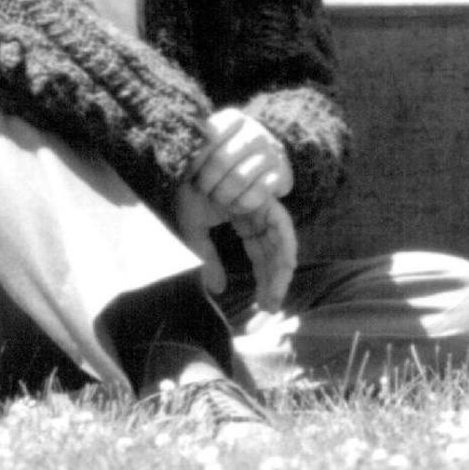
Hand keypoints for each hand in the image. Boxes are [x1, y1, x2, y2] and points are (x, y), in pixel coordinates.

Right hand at [173, 182, 296, 313]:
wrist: (184, 161)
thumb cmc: (187, 191)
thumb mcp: (195, 231)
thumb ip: (207, 258)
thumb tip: (219, 290)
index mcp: (246, 221)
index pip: (262, 256)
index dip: (265, 281)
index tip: (264, 306)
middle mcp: (258, 214)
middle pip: (274, 252)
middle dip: (276, 281)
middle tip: (271, 308)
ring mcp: (264, 205)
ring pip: (282, 242)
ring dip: (281, 270)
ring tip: (275, 295)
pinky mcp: (266, 198)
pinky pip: (281, 226)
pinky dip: (284, 246)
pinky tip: (283, 268)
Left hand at [190, 108, 293, 216]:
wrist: (258, 166)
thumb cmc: (220, 160)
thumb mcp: (206, 150)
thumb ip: (193, 150)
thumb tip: (175, 156)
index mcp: (232, 118)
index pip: (208, 137)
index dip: (195, 160)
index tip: (189, 173)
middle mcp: (254, 131)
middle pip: (221, 160)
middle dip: (206, 181)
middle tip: (201, 190)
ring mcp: (270, 152)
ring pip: (239, 178)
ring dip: (222, 194)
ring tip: (216, 198)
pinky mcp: (282, 174)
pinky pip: (258, 193)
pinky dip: (241, 204)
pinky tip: (234, 205)